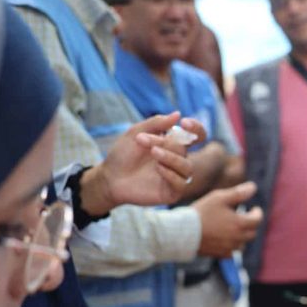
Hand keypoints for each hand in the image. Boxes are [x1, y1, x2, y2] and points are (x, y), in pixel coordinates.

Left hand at [83, 113, 206, 214]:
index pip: (196, 136)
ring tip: (153, 153)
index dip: (196, 129)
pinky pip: (181, 183)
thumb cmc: (122, 154)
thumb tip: (178, 114)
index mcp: (173, 144)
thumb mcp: (136, 133)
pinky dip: (171, 174)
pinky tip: (158, 169)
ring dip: (171, 158)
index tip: (184, 123)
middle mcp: (177, 160)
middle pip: (183, 149)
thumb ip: (156, 123)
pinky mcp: (171, 192)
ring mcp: (175, 176)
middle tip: (142, 140)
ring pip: (187, 167)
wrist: (109, 177)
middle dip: (165, 143)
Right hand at [194, 181, 262, 257]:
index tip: (254, 208)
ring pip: (243, 244)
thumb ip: (238, 193)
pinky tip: (225, 239)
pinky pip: (232, 252)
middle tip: (243, 217)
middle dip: (250, 224)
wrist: (183, 233)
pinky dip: (232, 246)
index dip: (257, 213)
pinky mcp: (220, 255)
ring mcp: (229, 248)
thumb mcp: (220, 197)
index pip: (258, 219)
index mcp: (240, 223)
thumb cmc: (202, 213)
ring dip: (242, 236)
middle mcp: (238, 238)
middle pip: (252, 232)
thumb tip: (253, 187)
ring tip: (234, 228)